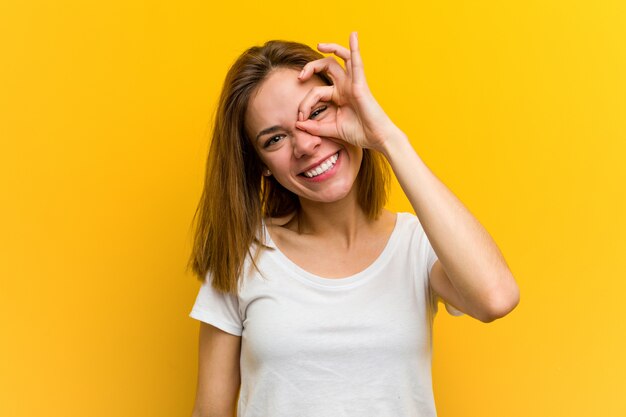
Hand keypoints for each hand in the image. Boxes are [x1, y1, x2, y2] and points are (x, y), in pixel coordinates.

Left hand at [295, 32, 400, 151]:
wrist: (376, 139)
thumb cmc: (358, 133)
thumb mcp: (330, 129)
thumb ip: (314, 127)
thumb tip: (297, 124)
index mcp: (338, 96)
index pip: (316, 91)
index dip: (305, 103)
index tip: (300, 118)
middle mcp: (345, 86)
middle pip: (327, 67)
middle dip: (311, 67)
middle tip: (300, 77)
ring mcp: (353, 83)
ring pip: (342, 58)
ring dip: (332, 48)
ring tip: (320, 44)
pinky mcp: (360, 84)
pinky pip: (357, 63)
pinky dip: (355, 48)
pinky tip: (353, 36)